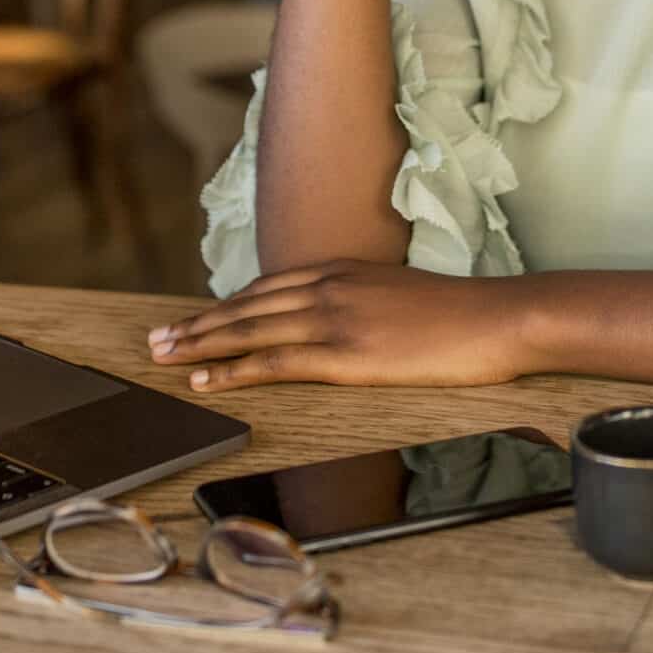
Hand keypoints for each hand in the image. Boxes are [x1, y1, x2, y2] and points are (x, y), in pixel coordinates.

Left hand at [147, 261, 537, 390]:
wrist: (496, 318)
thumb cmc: (460, 313)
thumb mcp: (401, 292)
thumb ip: (362, 299)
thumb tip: (345, 320)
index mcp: (343, 270)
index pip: (267, 288)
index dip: (225, 305)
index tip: (194, 319)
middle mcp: (329, 287)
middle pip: (246, 306)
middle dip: (197, 325)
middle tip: (156, 341)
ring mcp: (334, 318)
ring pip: (249, 330)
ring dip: (200, 345)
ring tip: (164, 358)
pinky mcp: (344, 353)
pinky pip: (274, 362)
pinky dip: (233, 371)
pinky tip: (207, 381)